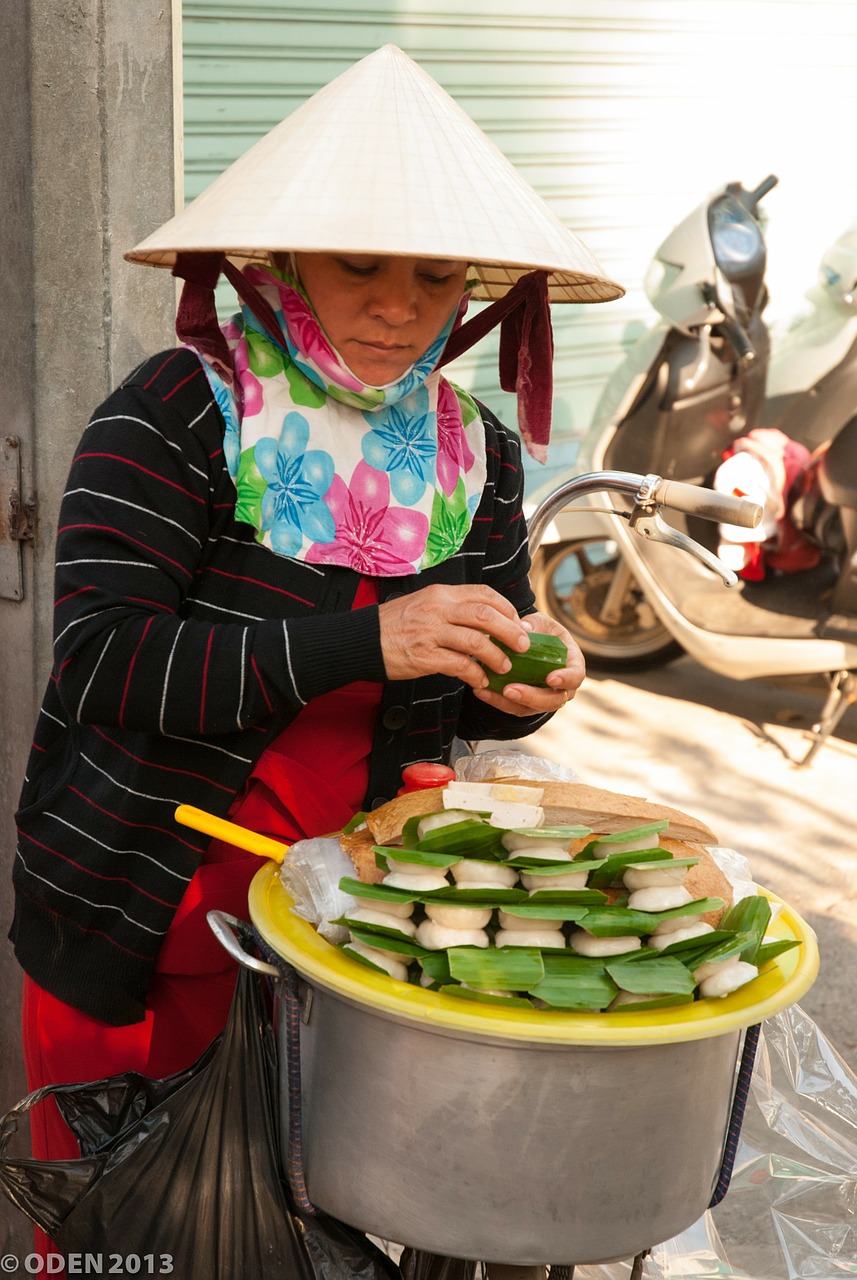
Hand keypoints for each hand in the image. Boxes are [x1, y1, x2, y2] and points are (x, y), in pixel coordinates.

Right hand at [379, 583, 531, 686]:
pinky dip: (475, 674)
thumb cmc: (395, 624)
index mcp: (441, 594)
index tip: (517, 622)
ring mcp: (430, 632)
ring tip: (504, 667)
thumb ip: (452, 608)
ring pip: (476, 641)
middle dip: (510, 631)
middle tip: (523, 645)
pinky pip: (459, 665)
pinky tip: (480, 681)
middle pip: (486, 615)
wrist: (363, 640)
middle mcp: (438, 609)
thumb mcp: (424, 603)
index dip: (506, 608)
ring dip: (497, 656)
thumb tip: (485, 619)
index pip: (483, 594)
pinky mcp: (424, 656)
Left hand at [471, 610, 585, 717]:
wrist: (528, 643)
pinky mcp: (525, 704)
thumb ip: (535, 624)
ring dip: (509, 702)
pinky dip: (496, 701)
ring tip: (488, 691)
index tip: (551, 678)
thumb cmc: (541, 631)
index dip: (566, 679)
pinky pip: (512, 708)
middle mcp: (561, 687)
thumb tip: (524, 628)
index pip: (576, 676)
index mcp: (571, 664)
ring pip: (530, 709)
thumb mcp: (540, 622)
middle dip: (532, 697)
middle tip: (510, 690)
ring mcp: (543, 698)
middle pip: (553, 700)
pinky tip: (481, 691)